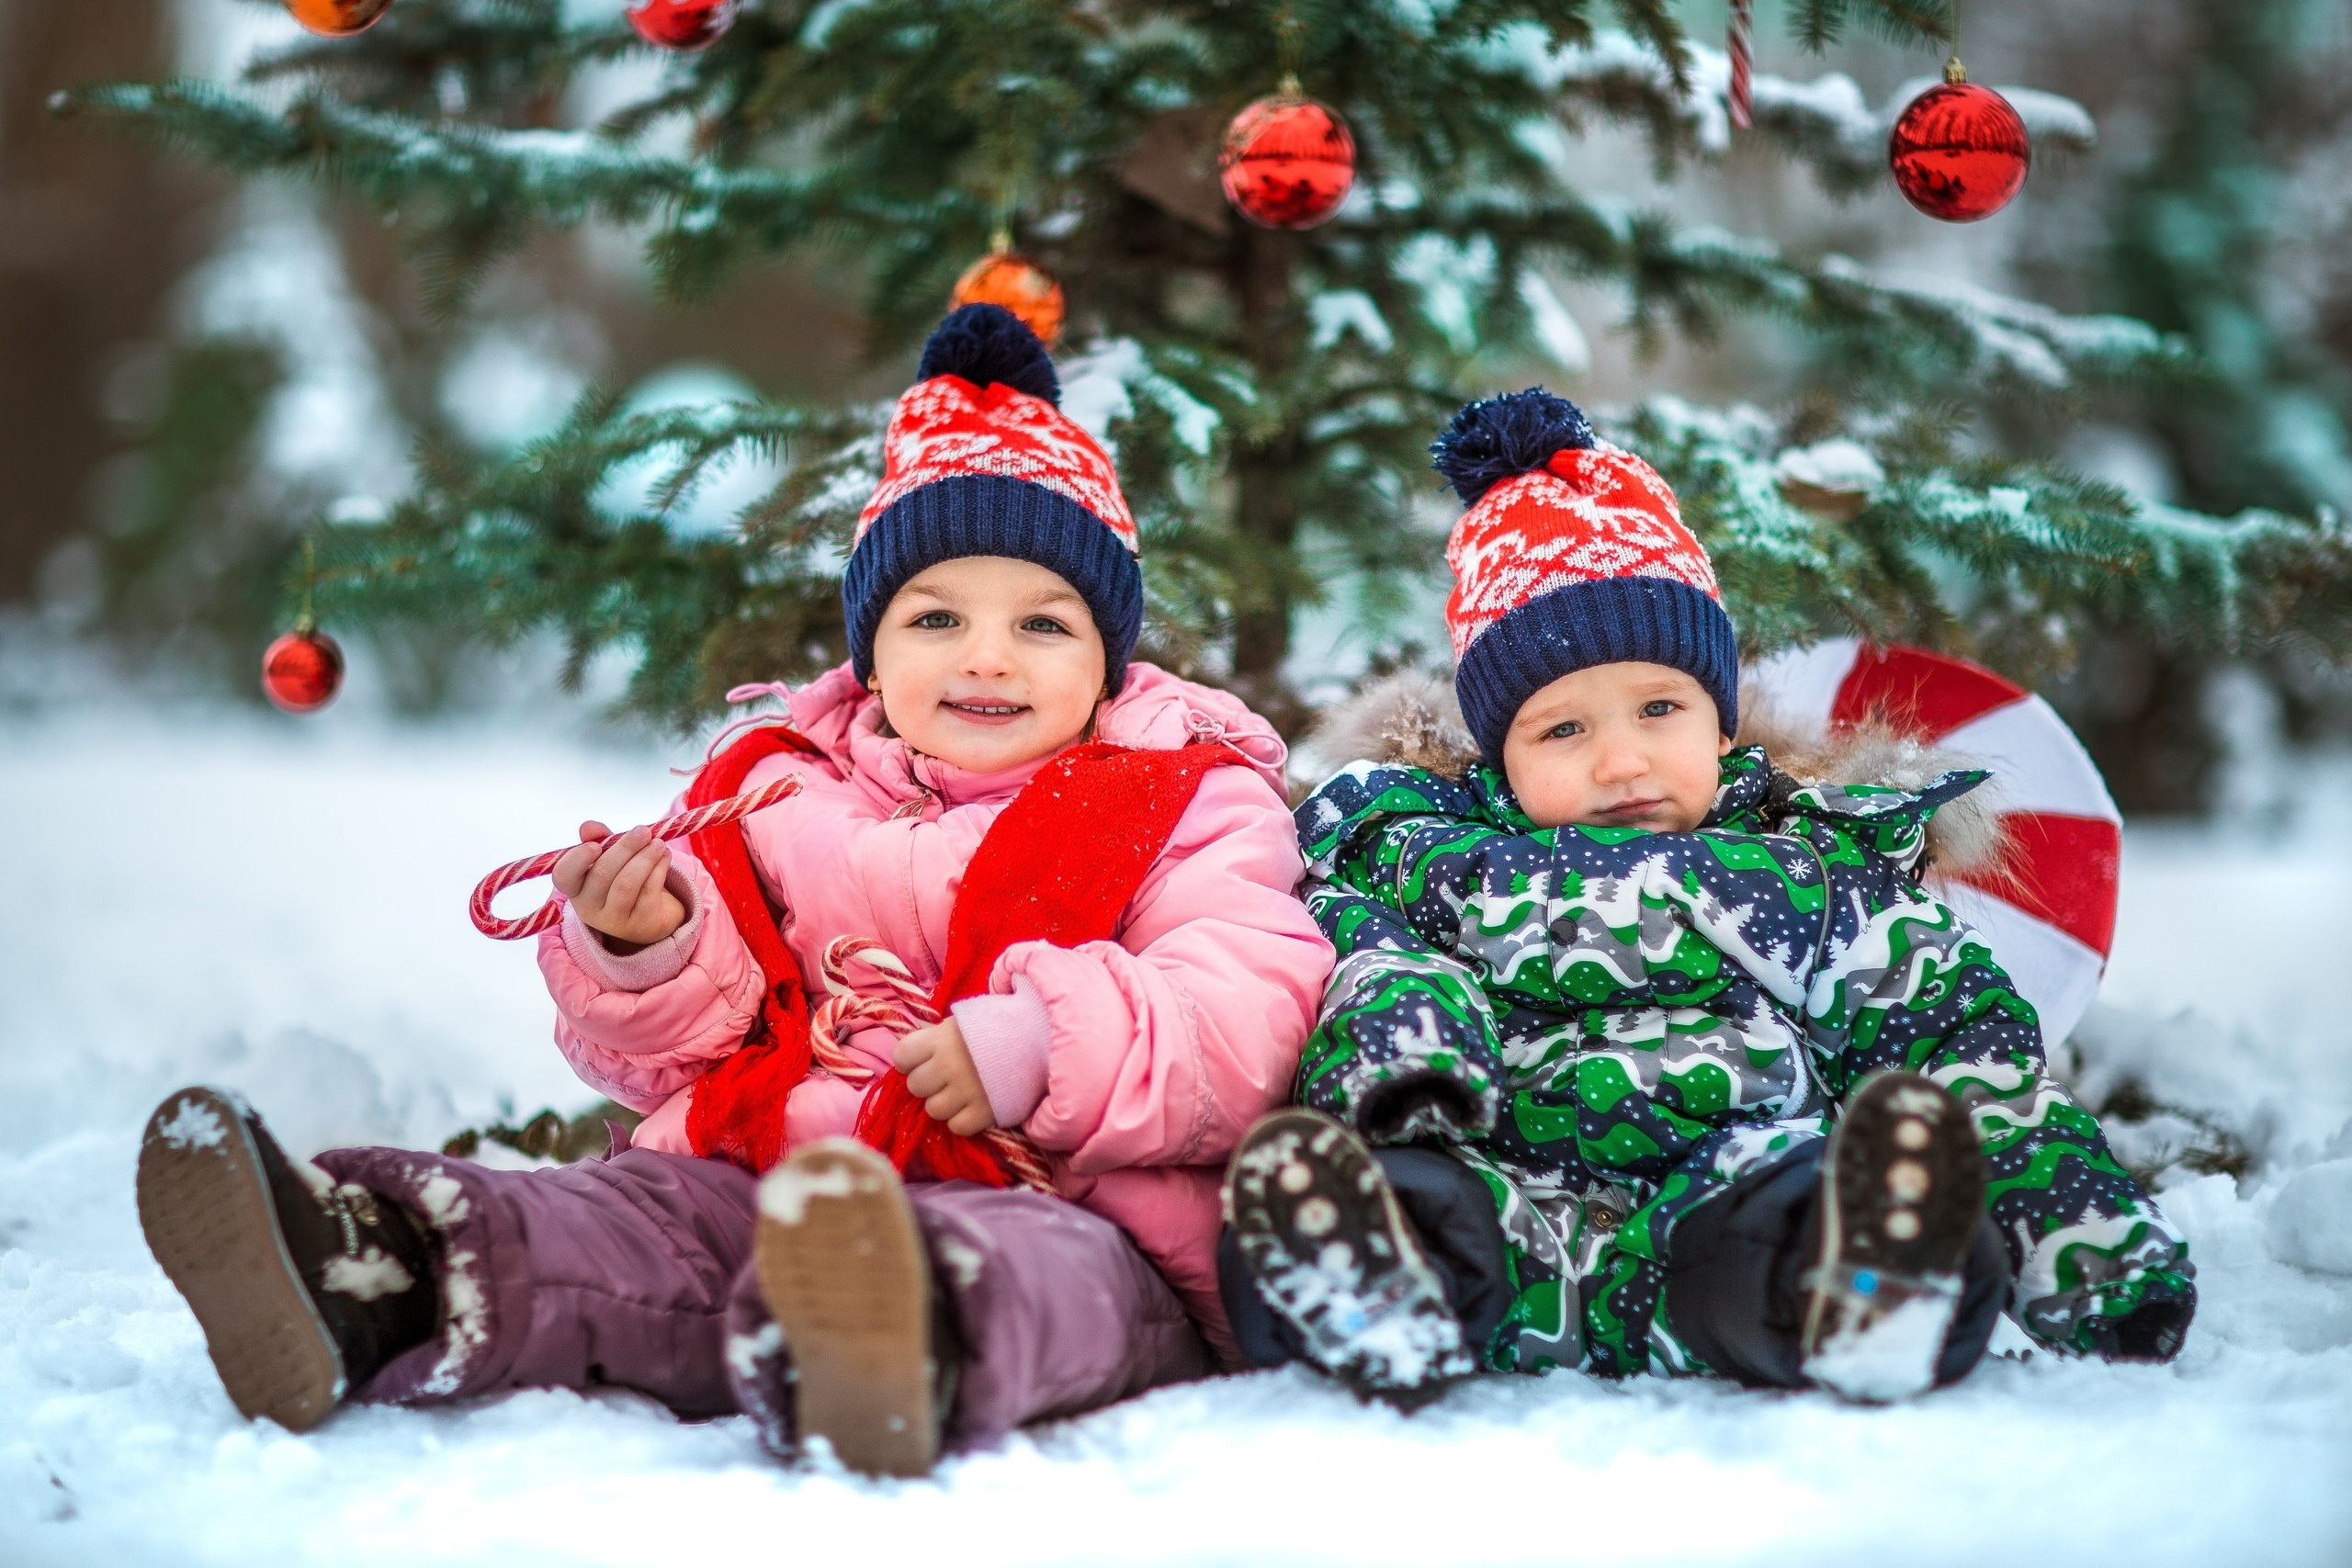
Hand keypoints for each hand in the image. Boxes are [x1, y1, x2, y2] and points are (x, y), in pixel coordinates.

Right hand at [551, 820, 685, 952]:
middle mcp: (589, 908)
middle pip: (602, 875)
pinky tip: (665, 856)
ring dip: (645, 858)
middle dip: (625, 848)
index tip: (595, 845)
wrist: (655, 912)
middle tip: (643, 831)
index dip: (577, 860)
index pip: (564, 876)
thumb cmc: (625, 878)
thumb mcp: (611, 858)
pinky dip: (659, 869)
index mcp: (576, 888)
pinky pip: (649, 892)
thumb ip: (599, 840)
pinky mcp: (642, 924)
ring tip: (658, 843)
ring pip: (626, 884)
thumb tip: (588, 826)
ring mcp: (615, 920)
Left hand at [893, 1019, 995, 1136]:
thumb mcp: (962, 1023)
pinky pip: (957, 1126)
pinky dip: (963, 1120)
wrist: (1040, 1040)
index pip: (902, 1056)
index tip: (923, 1060)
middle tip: (946, 1078)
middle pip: (916, 1086)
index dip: (910, 1061)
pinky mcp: (985, 1112)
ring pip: (934, 1110)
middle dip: (928, 1083)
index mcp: (942, 1038)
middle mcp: (950, 1064)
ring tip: (962, 1093)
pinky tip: (974, 1106)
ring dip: (945, 1104)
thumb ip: (935, 1039)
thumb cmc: (996, 1029)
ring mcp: (967, 1090)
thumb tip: (909, 1060)